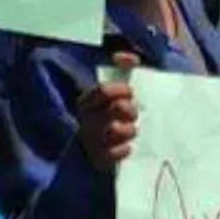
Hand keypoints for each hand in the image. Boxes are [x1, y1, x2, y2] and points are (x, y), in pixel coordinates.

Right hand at [76, 52, 139, 170]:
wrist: (114, 141)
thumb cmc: (118, 108)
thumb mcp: (121, 83)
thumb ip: (124, 66)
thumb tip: (130, 58)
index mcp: (87, 100)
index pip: (103, 91)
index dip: (120, 90)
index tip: (130, 91)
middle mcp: (86, 120)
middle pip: (112, 110)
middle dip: (128, 109)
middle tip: (133, 112)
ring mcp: (91, 141)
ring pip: (113, 132)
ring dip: (128, 130)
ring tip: (132, 129)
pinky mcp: (98, 160)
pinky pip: (111, 155)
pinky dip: (122, 150)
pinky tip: (127, 147)